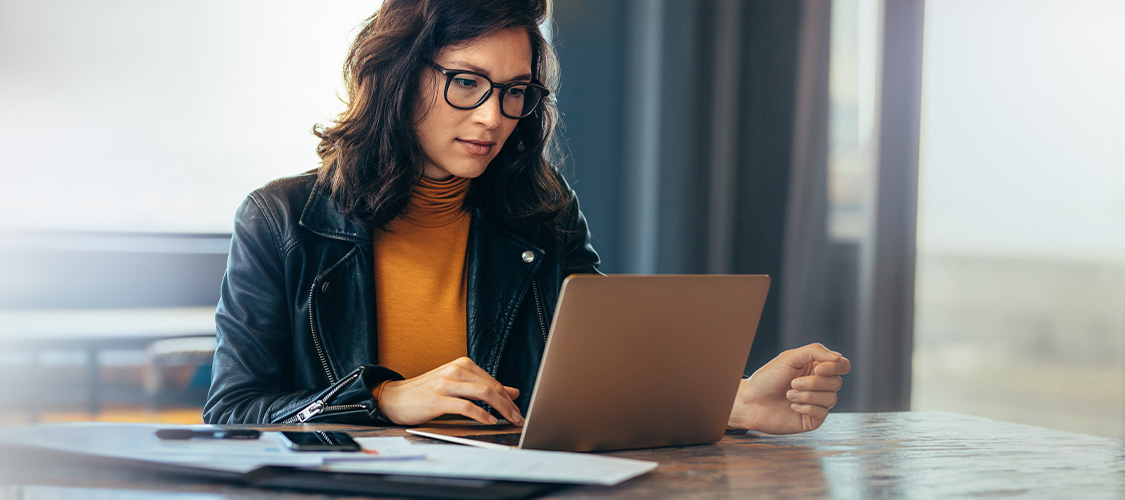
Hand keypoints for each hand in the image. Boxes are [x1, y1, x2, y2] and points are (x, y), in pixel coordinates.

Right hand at [377, 357, 523, 426]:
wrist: (394, 397)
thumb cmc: (426, 393)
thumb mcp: (457, 385)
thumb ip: (483, 387)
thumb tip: (512, 392)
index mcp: (462, 365)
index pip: (493, 381)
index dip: (509, 398)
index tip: (518, 411)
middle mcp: (456, 370)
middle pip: (492, 387)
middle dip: (509, 405)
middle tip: (519, 418)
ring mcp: (446, 383)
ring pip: (483, 393)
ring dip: (501, 409)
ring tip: (509, 420)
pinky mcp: (437, 399)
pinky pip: (466, 406)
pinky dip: (481, 414)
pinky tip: (489, 421)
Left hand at [727, 343, 850, 433]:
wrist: (751, 401)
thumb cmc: (768, 378)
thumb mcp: (790, 358)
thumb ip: (815, 352)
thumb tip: (838, 357)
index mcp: (816, 368)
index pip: (842, 365)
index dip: (835, 367)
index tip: (818, 369)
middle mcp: (820, 385)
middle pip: (837, 382)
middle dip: (814, 383)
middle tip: (793, 383)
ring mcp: (817, 403)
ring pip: (831, 398)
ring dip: (808, 395)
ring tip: (789, 394)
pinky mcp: (813, 419)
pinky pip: (823, 413)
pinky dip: (807, 407)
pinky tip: (792, 406)